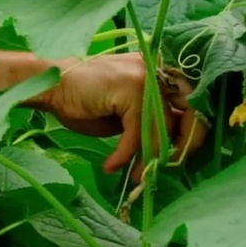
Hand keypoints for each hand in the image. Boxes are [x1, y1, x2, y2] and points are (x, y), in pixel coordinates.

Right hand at [40, 53, 208, 179]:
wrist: (52, 86)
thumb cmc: (83, 101)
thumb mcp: (125, 115)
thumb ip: (149, 123)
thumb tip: (170, 149)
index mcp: (161, 73)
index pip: (193, 103)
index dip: (190, 133)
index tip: (175, 158)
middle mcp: (159, 70)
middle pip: (189, 113)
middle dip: (181, 146)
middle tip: (164, 169)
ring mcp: (146, 77)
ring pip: (162, 128)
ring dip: (148, 159)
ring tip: (135, 176)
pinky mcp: (131, 88)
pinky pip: (137, 132)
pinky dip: (125, 153)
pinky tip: (111, 165)